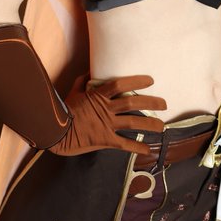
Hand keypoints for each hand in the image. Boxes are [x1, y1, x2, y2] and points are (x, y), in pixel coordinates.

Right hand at [49, 74, 166, 155]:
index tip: (150, 81)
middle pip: (132, 103)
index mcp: (98, 96)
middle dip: (150, 102)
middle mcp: (106, 109)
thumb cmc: (63, 110)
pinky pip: (123, 144)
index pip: (120, 84)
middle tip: (164, 103)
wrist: (55, 132)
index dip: (136, 81)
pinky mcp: (105, 140)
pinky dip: (136, 147)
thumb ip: (82, 81)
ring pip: (132, 123)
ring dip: (149, 124)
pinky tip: (147, 149)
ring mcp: (106, 125)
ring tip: (162, 126)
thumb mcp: (73, 91)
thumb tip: (89, 71)